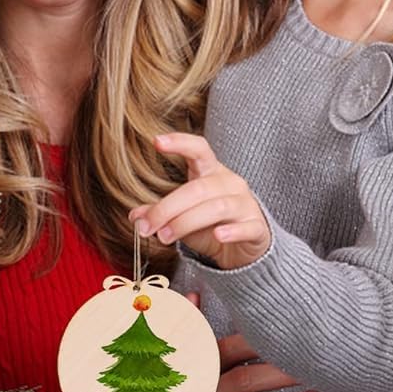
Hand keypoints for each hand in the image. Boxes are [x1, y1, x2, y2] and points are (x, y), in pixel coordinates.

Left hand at [129, 133, 271, 270]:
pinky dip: (231, 231)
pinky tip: (217, 236)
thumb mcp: (182, 217)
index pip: (199, 149)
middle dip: (167, 208)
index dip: (180, 143)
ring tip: (164, 237)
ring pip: (216, 207)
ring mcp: (245, 204)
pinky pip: (245, 227)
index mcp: (210, 172)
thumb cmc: (211, 225)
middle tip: (147, 227)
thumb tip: (135, 217)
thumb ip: (160, 214)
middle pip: (197, 188)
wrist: (244, 249)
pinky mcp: (257, 227)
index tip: (157, 142)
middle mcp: (230, 183)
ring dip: (185, 222)